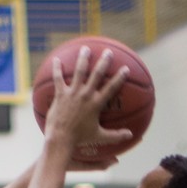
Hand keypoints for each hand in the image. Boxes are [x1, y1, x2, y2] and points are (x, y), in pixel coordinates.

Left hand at [41, 46, 131, 161]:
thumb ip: (115, 135)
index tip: (125, 69)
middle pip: (96, 74)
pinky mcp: (60, 94)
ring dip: (83, 59)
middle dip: (103, 61)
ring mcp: (72, 93)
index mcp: (96, 103)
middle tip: (108, 52)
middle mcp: (86, 94)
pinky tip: (56, 59)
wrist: (61, 138)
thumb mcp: (99, 136)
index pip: (111, 88)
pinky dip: (57, 68)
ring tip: (85, 49)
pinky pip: (58, 78)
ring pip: (79, 71)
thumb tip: (130, 135)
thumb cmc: (80, 138)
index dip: (119, 77)